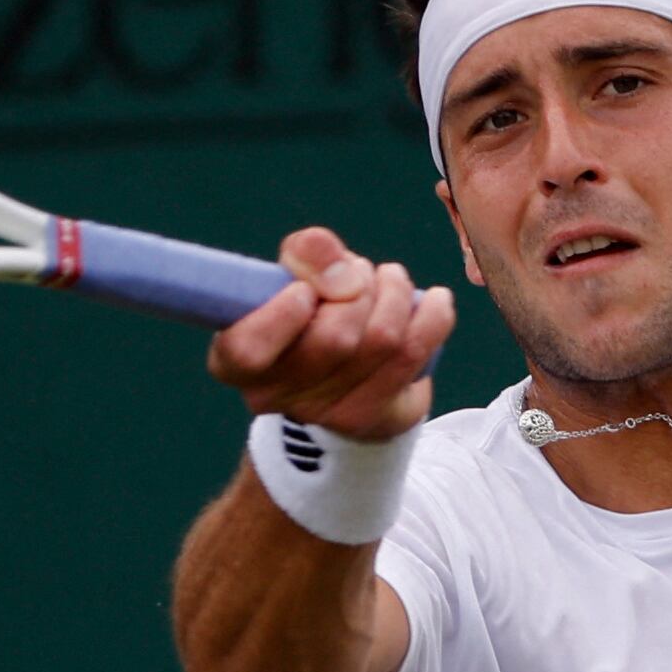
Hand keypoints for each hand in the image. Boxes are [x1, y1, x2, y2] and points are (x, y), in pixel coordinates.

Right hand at [208, 226, 454, 441]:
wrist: (340, 376)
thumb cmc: (308, 313)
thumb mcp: (293, 273)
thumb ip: (306, 254)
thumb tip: (343, 271)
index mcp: (237, 362)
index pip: (248, 348)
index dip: (282, 314)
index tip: (303, 290)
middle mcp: (276, 396)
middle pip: (334, 338)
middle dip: (357, 288)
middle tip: (358, 274)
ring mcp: (328, 414)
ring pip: (381, 341)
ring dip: (394, 293)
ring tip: (389, 280)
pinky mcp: (375, 417)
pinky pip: (415, 355)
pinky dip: (433, 315)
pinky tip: (432, 301)